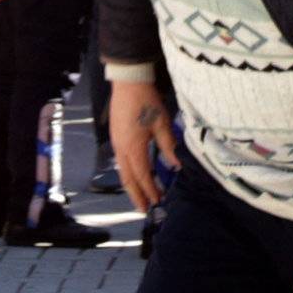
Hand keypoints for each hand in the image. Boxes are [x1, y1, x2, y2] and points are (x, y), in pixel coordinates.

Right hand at [110, 77, 178, 211]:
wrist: (128, 82)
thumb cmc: (147, 102)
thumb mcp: (162, 124)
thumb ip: (169, 146)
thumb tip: (177, 166)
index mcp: (134, 148)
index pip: (143, 176)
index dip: (150, 190)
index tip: (158, 202)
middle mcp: (121, 149)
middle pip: (128, 178)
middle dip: (136, 195)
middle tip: (144, 210)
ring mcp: (116, 143)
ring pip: (123, 171)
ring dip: (132, 185)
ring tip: (140, 196)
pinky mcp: (116, 136)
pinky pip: (121, 161)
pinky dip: (128, 173)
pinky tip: (135, 175)